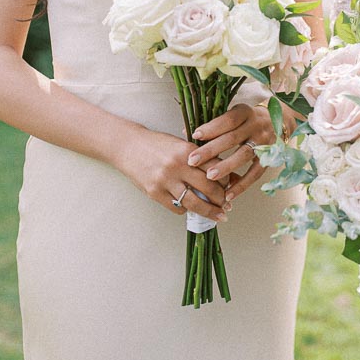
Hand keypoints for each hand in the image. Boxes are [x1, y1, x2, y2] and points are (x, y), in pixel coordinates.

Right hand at [116, 124, 230, 220]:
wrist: (129, 146)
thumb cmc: (158, 144)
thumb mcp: (180, 144)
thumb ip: (198, 158)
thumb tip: (220, 174)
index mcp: (187, 151)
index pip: (214, 169)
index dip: (226, 180)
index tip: (231, 187)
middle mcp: (177, 166)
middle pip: (208, 188)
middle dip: (221, 199)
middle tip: (228, 205)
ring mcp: (165, 181)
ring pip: (194, 203)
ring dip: (209, 211)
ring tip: (218, 215)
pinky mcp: (154, 193)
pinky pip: (177, 208)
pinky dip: (186, 210)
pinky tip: (190, 209)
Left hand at [187, 102, 280, 200]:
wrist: (277, 122)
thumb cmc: (247, 120)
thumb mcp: (234, 115)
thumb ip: (214, 123)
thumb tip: (186, 130)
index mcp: (245, 113)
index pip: (228, 120)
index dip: (212, 127)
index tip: (195, 135)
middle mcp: (256, 126)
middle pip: (233, 138)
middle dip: (211, 150)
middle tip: (192, 161)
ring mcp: (264, 143)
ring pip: (244, 156)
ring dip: (226, 167)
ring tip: (209, 177)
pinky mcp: (269, 159)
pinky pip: (255, 174)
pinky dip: (242, 185)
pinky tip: (228, 194)